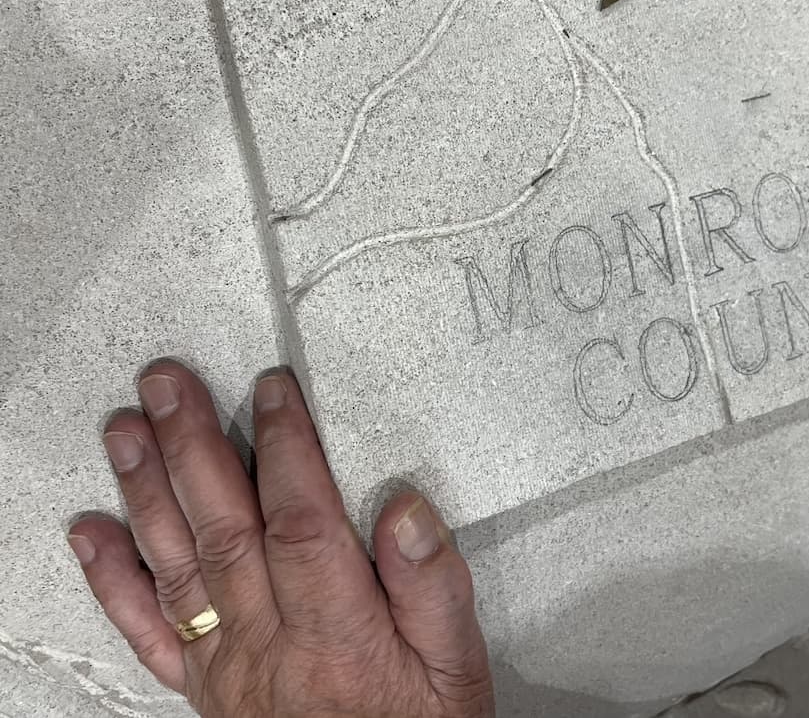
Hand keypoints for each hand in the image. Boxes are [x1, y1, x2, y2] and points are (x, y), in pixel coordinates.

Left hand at [67, 360, 493, 717]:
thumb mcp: (458, 662)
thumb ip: (434, 584)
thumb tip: (405, 510)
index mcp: (338, 631)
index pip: (301, 523)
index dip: (285, 449)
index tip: (272, 390)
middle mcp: (270, 644)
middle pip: (224, 530)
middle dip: (192, 447)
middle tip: (168, 383)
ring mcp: (229, 664)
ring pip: (179, 565)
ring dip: (147, 491)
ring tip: (128, 429)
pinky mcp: (206, 683)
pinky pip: (151, 631)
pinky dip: (114, 580)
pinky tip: (92, 534)